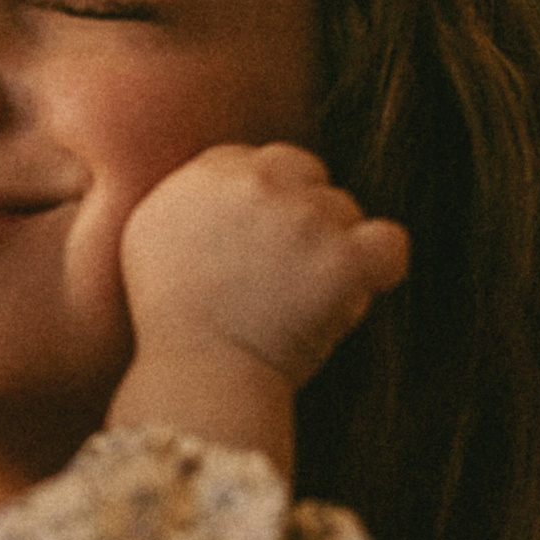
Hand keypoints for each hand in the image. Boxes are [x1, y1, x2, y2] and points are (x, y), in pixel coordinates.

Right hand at [107, 145, 406, 470]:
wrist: (198, 378)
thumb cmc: (170, 326)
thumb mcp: (149, 240)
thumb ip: (187, 198)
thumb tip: (221, 188)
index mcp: (203, 176)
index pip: (255, 161)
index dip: (264, 202)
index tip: (257, 245)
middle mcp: (254, 183)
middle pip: (302, 169)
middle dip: (302, 212)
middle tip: (286, 269)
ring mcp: (303, 217)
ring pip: (344, 208)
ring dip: (334, 245)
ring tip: (305, 297)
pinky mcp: (344, 258)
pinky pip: (390, 243)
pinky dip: (381, 267)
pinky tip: (358, 289)